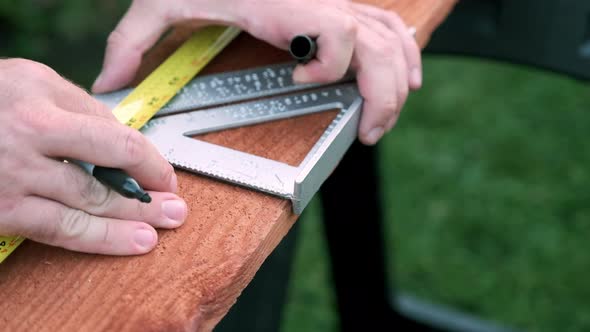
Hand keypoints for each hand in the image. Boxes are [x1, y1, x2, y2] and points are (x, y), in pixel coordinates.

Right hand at [0, 59, 186, 254]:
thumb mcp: (33, 81)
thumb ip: (81, 105)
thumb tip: (123, 133)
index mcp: (41, 107)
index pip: (115, 139)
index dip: (150, 161)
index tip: (166, 174)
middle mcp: (29, 144)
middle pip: (104, 179)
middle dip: (148, 197)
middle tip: (177, 210)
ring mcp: (13, 182)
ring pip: (86, 211)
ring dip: (130, 224)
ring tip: (160, 232)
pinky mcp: (3, 213)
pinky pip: (58, 232)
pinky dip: (98, 240)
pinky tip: (127, 243)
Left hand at [91, 0, 421, 144]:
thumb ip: (133, 38)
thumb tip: (111, 82)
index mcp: (283, 6)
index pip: (337, 33)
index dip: (330, 64)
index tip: (301, 80)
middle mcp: (319, 5)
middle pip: (379, 47)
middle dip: (382, 95)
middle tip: (369, 133)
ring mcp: (336, 4)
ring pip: (392, 40)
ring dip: (398, 81)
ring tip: (384, 118)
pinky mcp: (342, 6)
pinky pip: (390, 28)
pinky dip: (406, 55)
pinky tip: (407, 78)